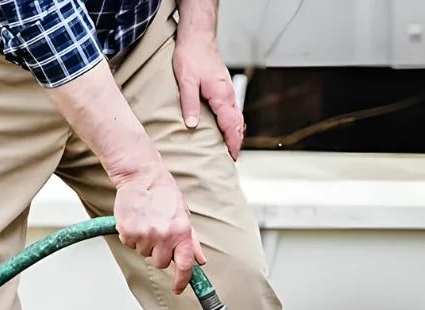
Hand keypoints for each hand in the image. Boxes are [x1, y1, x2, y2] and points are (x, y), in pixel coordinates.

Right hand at [114, 172, 205, 293]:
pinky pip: (130, 244)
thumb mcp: (184, 216)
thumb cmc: (163, 194)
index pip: (185, 265)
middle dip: (158, 253)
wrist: (141, 176)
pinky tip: (136, 221)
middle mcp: (165, 235)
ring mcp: (146, 234)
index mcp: (182, 232)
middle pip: (160, 263)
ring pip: (144, 253)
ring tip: (146, 222)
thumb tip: (200, 260)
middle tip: (156, 234)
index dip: (182, 280)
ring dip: (144, 242)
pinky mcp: (129, 231)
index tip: (178, 288)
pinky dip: (131, 235)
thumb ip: (191, 242)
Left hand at [173, 34, 243, 159]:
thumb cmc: (192, 54)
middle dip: (236, 142)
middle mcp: (228, 95)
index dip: (232, 143)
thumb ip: (189, 103)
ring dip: (235, 134)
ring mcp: (228, 92)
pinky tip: (226, 129)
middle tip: (231, 158)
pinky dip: (232, 124)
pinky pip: (232, 111)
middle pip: (238, 125)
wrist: (198, 36)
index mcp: (221, 96)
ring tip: (230, 148)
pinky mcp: (224, 89)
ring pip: (237, 118)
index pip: (231, 126)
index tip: (231, 157)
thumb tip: (191, 125)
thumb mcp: (186, 80)